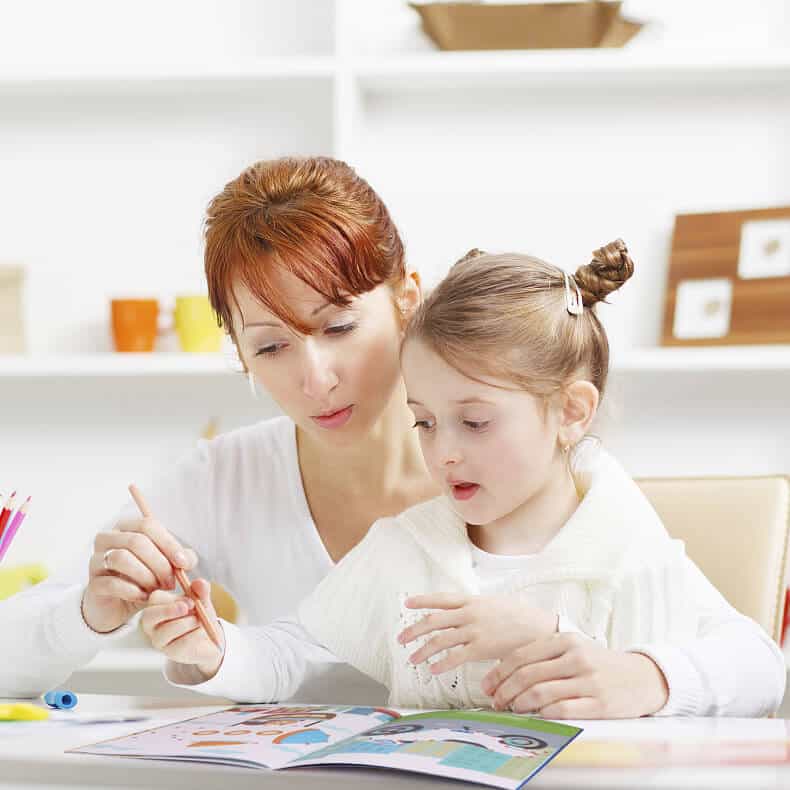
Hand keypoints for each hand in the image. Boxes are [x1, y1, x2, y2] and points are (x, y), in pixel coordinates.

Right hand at [81, 517, 197, 633]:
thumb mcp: (167, 566)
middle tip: (171, 582)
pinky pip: (112, 583)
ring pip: (122, 558)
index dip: (168, 543)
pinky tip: (143, 597)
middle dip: (159, 563)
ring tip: (157, 589)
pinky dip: (133, 591)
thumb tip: (186, 560)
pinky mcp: (92, 583)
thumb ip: (181, 558)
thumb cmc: (145, 579)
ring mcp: (96, 560)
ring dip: (146, 576)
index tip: (182, 563)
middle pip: (136, 541)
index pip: (148, 525)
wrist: (120, 606)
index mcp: (127, 527)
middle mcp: (107, 538)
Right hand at [142, 578, 224, 679]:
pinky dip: (195, 635)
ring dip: (187, 622)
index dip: (170, 598)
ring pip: (166, 631)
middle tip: (189, 606)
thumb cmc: (199, 615)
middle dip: (168, 610)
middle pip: (149, 616)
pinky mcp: (171, 653)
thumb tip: (200, 583)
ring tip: (201, 620)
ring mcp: (159, 640)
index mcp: (158, 606)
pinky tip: (202, 631)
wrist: (210, 638)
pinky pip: (180, 643)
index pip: (154, 599)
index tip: (190, 600)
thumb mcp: (202, 600)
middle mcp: (153, 624)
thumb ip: (201, 590)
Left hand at [397, 593, 556, 674]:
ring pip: (440, 639)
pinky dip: (441, 663)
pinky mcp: (482, 648)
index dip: (422, 601)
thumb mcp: (494, 602)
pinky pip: (456, 657)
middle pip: (434, 620)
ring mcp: (474, 630)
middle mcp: (469, 613)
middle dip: (414, 630)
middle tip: (401, 639)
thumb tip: (462, 611)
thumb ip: (475, 606)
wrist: (539, 626)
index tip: (407, 603)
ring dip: (423, 650)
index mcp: (471, 600)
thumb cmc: (519, 615)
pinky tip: (433, 669)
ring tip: (413, 658)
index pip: (441, 598)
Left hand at [481, 633, 668, 718]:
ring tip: (512, 710)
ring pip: (541, 693)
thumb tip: (506, 673)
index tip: (487, 685)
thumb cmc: (598, 664)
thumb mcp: (573, 648)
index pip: (521, 655)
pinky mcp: (600, 703)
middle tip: (495, 702)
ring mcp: (588, 680)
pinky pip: (563, 710)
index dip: (499, 672)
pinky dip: (544, 715)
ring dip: (520, 704)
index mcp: (565, 640)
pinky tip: (537, 717)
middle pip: (527, 675)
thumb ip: (544, 656)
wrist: (641, 677)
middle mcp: (576, 657)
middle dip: (505, 690)